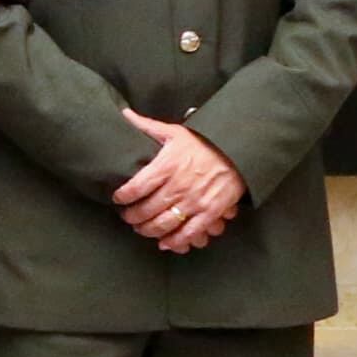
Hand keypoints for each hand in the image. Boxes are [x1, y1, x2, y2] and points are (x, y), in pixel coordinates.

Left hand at [113, 112, 247, 252]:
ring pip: (164, 223)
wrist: (238, 151)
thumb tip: (124, 114)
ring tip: (141, 229)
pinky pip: (189, 232)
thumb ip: (147, 126)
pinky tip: (165, 243)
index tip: (118, 199)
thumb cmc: (203, 142)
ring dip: (149, 230)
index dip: (123, 197)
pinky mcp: (210, 212)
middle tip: (128, 217)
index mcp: (166, 166)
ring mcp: (194, 201)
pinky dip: (175, 241)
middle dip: (132, 217)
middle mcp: (178, 186)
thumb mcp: (174, 131)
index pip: (135, 187)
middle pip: (146, 209)